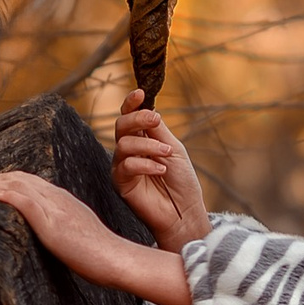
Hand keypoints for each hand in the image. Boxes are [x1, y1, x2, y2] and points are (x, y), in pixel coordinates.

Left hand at [0, 171, 192, 304]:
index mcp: (61, 199)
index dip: (1, 180)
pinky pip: (28, 202)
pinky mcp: (54, 223)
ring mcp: (55, 208)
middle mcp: (57, 198)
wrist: (116, 258)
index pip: (26, 181)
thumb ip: (57, 227)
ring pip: (17, 186)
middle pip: (17, 178)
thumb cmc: (98, 254)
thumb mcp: (74, 233)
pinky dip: (8, 195)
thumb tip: (44, 235)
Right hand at [113, 90, 210, 254]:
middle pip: (121, 125)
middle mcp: (129, 150)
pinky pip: (126, 166)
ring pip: (124, 144)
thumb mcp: (174, 150)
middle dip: (138, 118)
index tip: (140, 93)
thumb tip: (149, 109)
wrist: (184, 211)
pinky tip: (160, 170)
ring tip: (166, 154)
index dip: (131, 103)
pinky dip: (145, 164)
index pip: (130, 115)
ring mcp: (122, 166)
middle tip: (155, 120)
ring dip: (148, 146)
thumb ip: (159, 131)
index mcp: (143, 138)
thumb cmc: (181, 181)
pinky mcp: (120, 183)